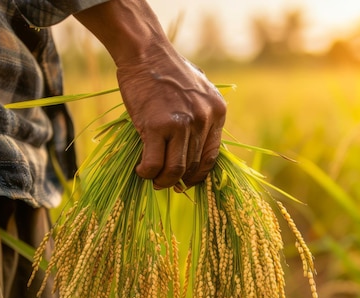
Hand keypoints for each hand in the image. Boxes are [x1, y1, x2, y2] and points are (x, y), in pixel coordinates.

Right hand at [74, 0, 226, 188]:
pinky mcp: (158, 126)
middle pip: (194, 165)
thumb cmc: (167, 72)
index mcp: (217, 112)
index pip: (212, 156)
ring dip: (163, 180)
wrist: (146, 52)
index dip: (199, 175)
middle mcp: (204, 119)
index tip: (187, 181)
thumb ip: (201, 117)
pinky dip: (147, 172)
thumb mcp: (197, 92)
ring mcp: (182, 124)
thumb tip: (193, 150)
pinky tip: (142, 170)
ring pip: (176, 169)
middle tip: (165, 182)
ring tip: (153, 178)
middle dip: (179, 179)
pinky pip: (155, 163)